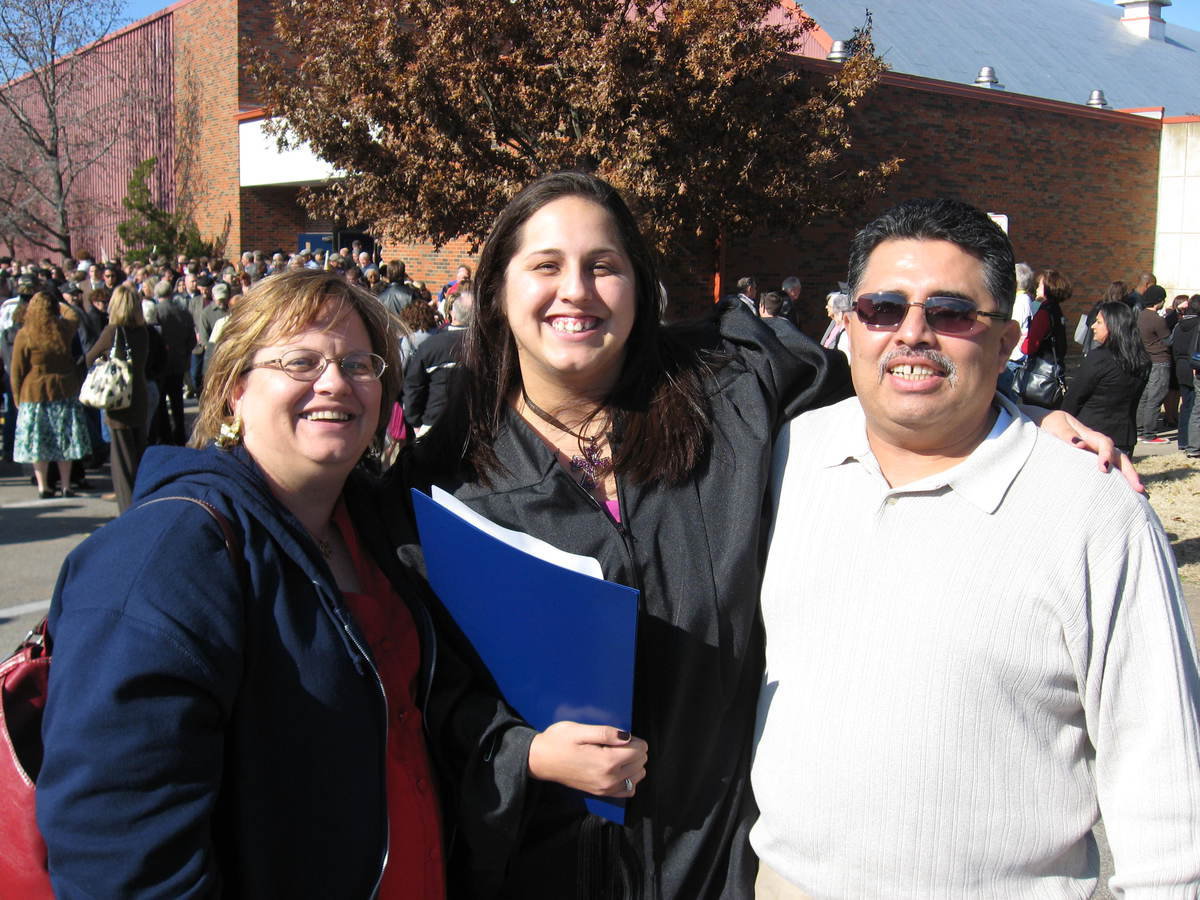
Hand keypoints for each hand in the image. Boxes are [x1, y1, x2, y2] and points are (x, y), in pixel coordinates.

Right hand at [527, 721, 647, 796]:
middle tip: (617, 743)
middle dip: (635, 750)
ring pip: (638, 776)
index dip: (634, 739)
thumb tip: (627, 736)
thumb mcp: (579, 730)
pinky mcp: (601, 793)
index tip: (621, 735)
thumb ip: (606, 733)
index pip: (639, 750)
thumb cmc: (558, 742)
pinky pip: (628, 790)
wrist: (541, 761)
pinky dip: (630, 778)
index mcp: (606, 762)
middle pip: (640, 762)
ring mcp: (605, 789)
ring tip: (618, 754)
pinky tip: (619, 768)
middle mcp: (608, 779)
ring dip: (634, 763)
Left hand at [1029, 408, 1144, 493]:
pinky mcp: (1092, 463)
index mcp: (1090, 436)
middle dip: (1130, 472)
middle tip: (1139, 489)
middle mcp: (1098, 446)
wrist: (1044, 423)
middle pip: (1119, 457)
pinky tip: (1126, 495)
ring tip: (1141, 496)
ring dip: (1129, 479)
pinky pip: (1109, 472)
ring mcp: (1097, 455)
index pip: (1105, 444)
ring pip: (1118, 465)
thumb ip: (1066, 434)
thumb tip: (1079, 444)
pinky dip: (1119, 482)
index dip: (1106, 455)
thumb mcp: (1056, 425)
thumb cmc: (1050, 424)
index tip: (1103, 468)